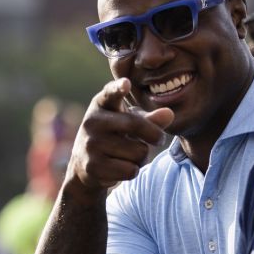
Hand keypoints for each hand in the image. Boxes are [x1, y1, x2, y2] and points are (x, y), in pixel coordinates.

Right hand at [68, 79, 173, 193]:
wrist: (85, 164)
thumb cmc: (115, 135)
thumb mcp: (130, 122)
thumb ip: (150, 118)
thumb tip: (169, 114)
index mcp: (102, 104)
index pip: (110, 93)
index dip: (118, 88)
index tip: (126, 83)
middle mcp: (92, 122)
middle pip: (135, 125)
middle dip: (155, 135)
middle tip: (159, 139)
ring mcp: (91, 144)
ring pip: (138, 152)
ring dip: (142, 157)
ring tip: (130, 154)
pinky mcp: (93, 166)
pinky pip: (130, 170)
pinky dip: (133, 171)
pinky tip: (121, 167)